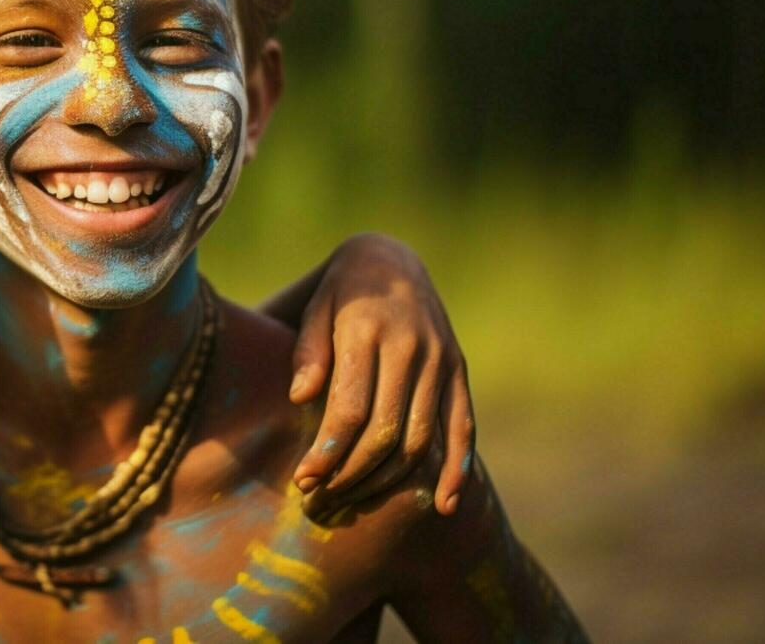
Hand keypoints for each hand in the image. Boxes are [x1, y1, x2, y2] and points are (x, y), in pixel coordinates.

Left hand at [288, 233, 473, 514]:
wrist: (390, 258)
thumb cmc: (338, 291)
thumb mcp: (314, 306)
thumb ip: (307, 350)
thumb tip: (301, 396)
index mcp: (368, 331)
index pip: (350, 408)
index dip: (328, 451)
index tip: (303, 480)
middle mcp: (411, 348)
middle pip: (386, 432)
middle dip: (351, 474)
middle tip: (319, 500)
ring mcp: (441, 361)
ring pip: (421, 439)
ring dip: (388, 481)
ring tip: (352, 503)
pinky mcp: (459, 370)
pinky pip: (463, 426)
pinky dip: (457, 469)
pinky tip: (442, 506)